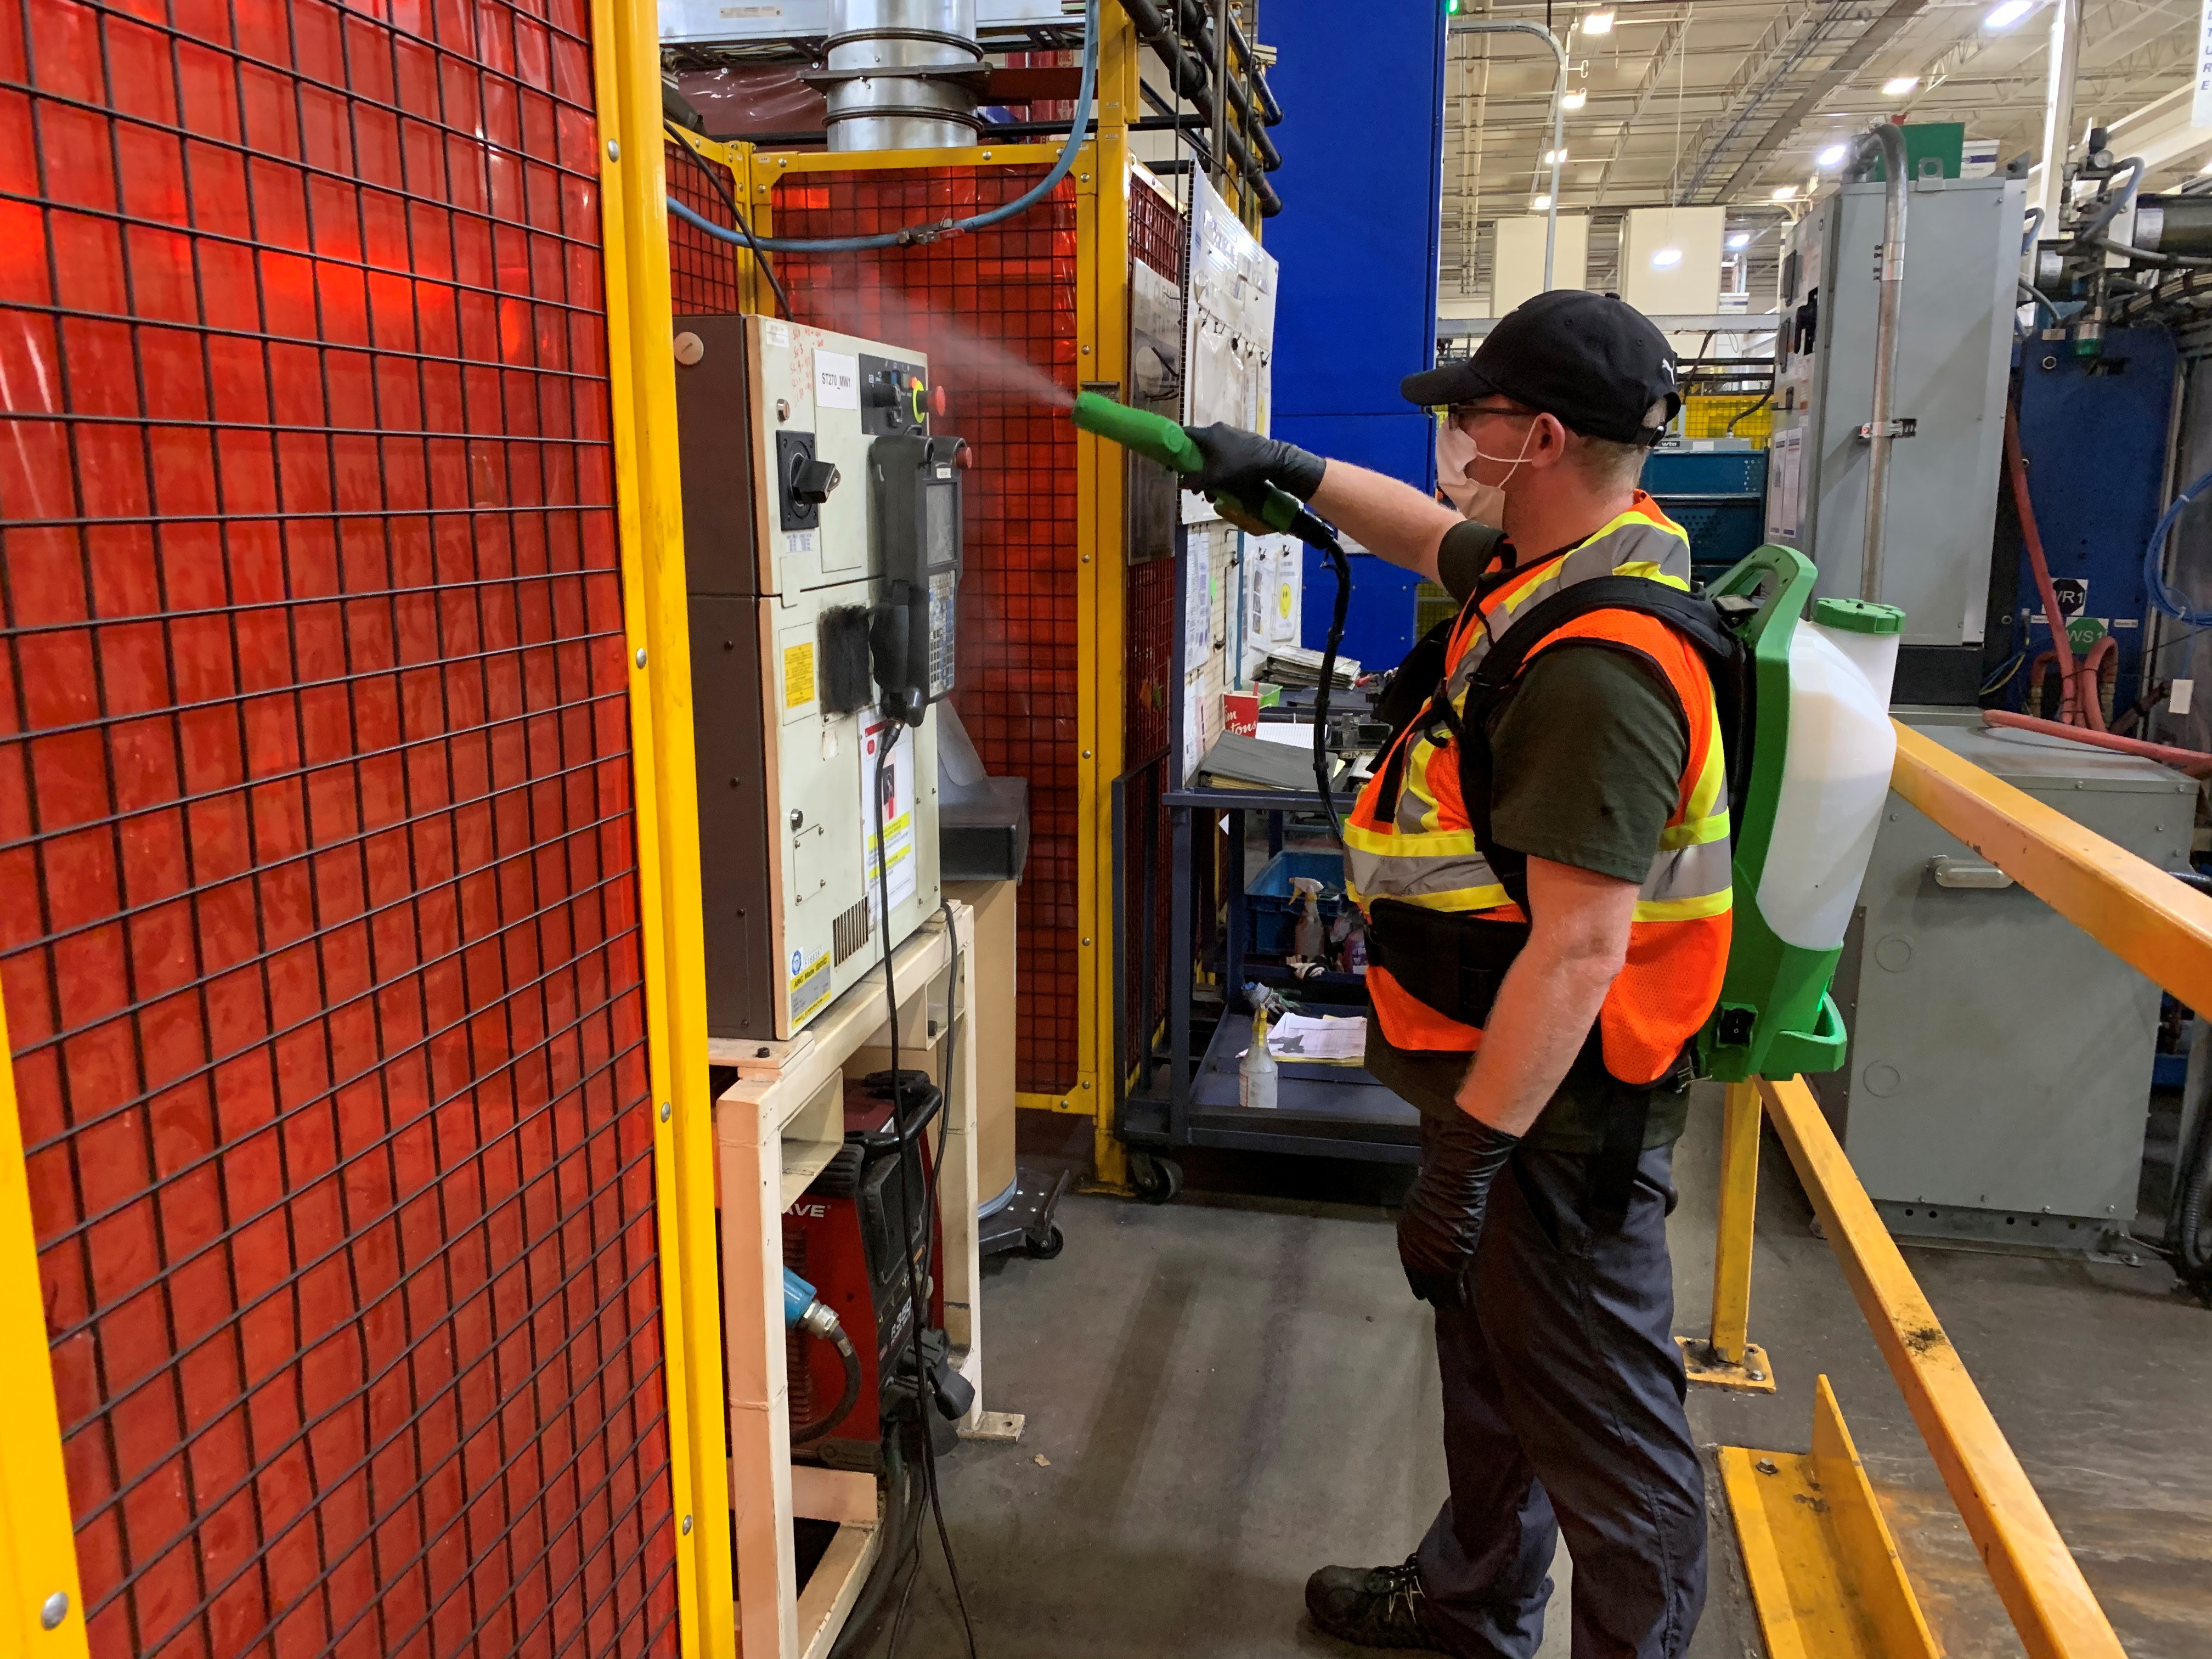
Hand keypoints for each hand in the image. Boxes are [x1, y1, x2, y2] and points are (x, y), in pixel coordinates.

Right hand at [1182, 423, 1324, 515]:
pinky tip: (1225, 485)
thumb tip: (1182, 484)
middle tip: (1194, 487)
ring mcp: (1231, 435)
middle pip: (1198, 448)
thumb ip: (1195, 481)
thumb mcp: (1215, 477)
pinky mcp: (1242, 442)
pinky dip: (1220, 468)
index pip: (1183, 434)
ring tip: (1211, 493)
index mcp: (1208, 434)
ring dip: (1209, 474)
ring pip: (1212, 454)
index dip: (1174, 447)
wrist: (1273, 460)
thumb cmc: (1240, 466)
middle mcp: (1218, 430)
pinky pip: (1224, 454)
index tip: (1171, 461)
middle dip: (1194, 470)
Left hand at [1397, 1110, 1520, 1306]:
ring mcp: (1430, 1262)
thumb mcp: (1420, 1202)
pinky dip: (1457, 1298)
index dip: (1417, 1275)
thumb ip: (1423, 1215)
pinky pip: (1452, 1290)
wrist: (1450, 1187)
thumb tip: (1427, 1213)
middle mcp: (1413, 1252)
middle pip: (1419, 1279)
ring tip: (1449, 1306)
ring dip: (1443, 1298)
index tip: (1421, 1284)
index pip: (1409, 1263)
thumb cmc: (1439, 1186)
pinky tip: (1461, 1304)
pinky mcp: (1450, 1267)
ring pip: (1435, 1289)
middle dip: (1427, 1289)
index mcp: (1405, 1236)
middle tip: (1434, 1299)